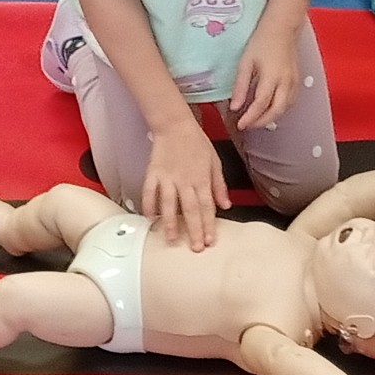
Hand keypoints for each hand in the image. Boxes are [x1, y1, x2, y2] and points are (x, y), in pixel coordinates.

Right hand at [142, 118, 229, 250]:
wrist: (175, 126)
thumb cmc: (197, 143)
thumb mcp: (215, 162)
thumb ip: (219, 185)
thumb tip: (225, 205)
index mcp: (202, 178)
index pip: (207, 206)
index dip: (208, 225)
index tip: (209, 241)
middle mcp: (185, 180)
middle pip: (190, 209)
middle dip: (193, 230)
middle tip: (195, 248)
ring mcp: (167, 178)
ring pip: (169, 204)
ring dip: (170, 223)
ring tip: (170, 240)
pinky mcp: (153, 173)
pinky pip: (149, 193)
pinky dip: (148, 206)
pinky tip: (149, 219)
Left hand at [230, 22, 300, 129]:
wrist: (282, 28)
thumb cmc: (261, 42)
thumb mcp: (246, 62)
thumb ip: (240, 86)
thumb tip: (235, 107)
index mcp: (271, 76)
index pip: (261, 104)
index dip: (250, 118)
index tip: (240, 125)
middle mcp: (286, 82)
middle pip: (276, 111)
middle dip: (262, 122)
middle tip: (248, 125)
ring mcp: (294, 82)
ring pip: (285, 108)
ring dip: (271, 117)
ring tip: (257, 119)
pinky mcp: (298, 80)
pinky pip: (291, 101)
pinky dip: (280, 109)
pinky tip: (270, 108)